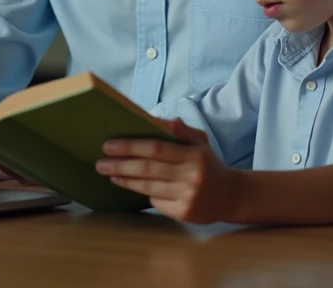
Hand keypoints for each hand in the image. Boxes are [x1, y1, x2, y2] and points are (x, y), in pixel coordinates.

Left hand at [97, 118, 239, 223]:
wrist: (231, 196)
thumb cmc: (209, 165)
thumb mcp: (201, 143)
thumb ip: (181, 131)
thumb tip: (156, 119)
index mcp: (194, 155)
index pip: (156, 149)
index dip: (130, 146)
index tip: (108, 145)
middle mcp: (191, 177)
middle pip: (148, 169)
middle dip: (121, 165)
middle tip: (100, 162)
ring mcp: (187, 197)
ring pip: (148, 187)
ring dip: (125, 180)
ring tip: (109, 173)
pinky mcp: (184, 214)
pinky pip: (156, 202)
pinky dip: (143, 193)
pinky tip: (131, 186)